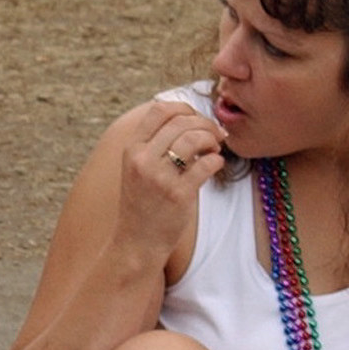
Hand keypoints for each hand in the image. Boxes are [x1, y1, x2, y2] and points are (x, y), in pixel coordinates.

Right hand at [112, 101, 227, 262]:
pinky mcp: (179, 194)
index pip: (160, 110)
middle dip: (205, 123)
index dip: (184, 107)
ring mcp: (160, 177)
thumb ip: (155, 144)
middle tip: (216, 134)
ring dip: (212, 139)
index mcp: (132, 149)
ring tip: (215, 148)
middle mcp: (143, 159)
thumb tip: (189, 119)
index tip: (197, 118)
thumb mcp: (137, 168)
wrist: (137, 242)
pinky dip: (216, 160)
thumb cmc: (142, 203)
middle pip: (181, 122)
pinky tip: (216, 164)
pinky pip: (206, 164)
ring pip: (194, 139)